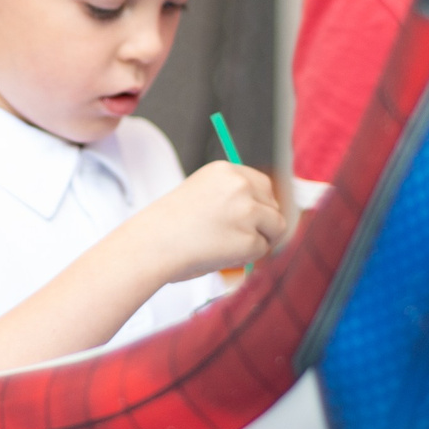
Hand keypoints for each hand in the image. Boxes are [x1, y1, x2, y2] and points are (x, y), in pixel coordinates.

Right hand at [128, 161, 286, 283]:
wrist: (152, 245)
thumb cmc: (169, 226)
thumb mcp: (200, 194)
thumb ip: (230, 197)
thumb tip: (264, 212)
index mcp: (225, 171)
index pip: (262, 184)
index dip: (259, 205)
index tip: (251, 219)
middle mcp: (240, 185)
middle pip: (274, 204)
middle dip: (263, 223)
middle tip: (241, 238)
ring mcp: (248, 211)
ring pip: (275, 227)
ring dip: (259, 240)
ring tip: (229, 246)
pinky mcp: (250, 239)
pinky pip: (262, 251)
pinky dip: (248, 257)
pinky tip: (222, 255)